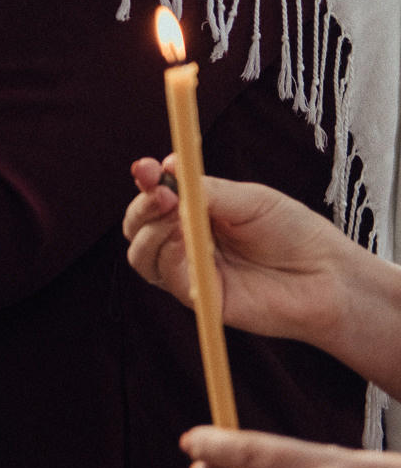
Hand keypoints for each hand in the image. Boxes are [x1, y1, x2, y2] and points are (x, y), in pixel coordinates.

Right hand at [122, 157, 352, 349]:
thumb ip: (207, 190)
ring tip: (178, 217)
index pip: (154, 197)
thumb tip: (167, 168)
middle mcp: (186, 242)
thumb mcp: (249, 200)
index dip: (144, 181)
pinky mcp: (200, 299)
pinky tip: (189, 242)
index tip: (146, 169)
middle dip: (142, 206)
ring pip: (141, 254)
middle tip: (163, 194)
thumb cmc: (295, 234)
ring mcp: (191, 271)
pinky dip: (170, 256)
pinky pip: (167, 278)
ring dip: (152, 232)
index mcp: (196, 213)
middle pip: (137, 226)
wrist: (328, 277)